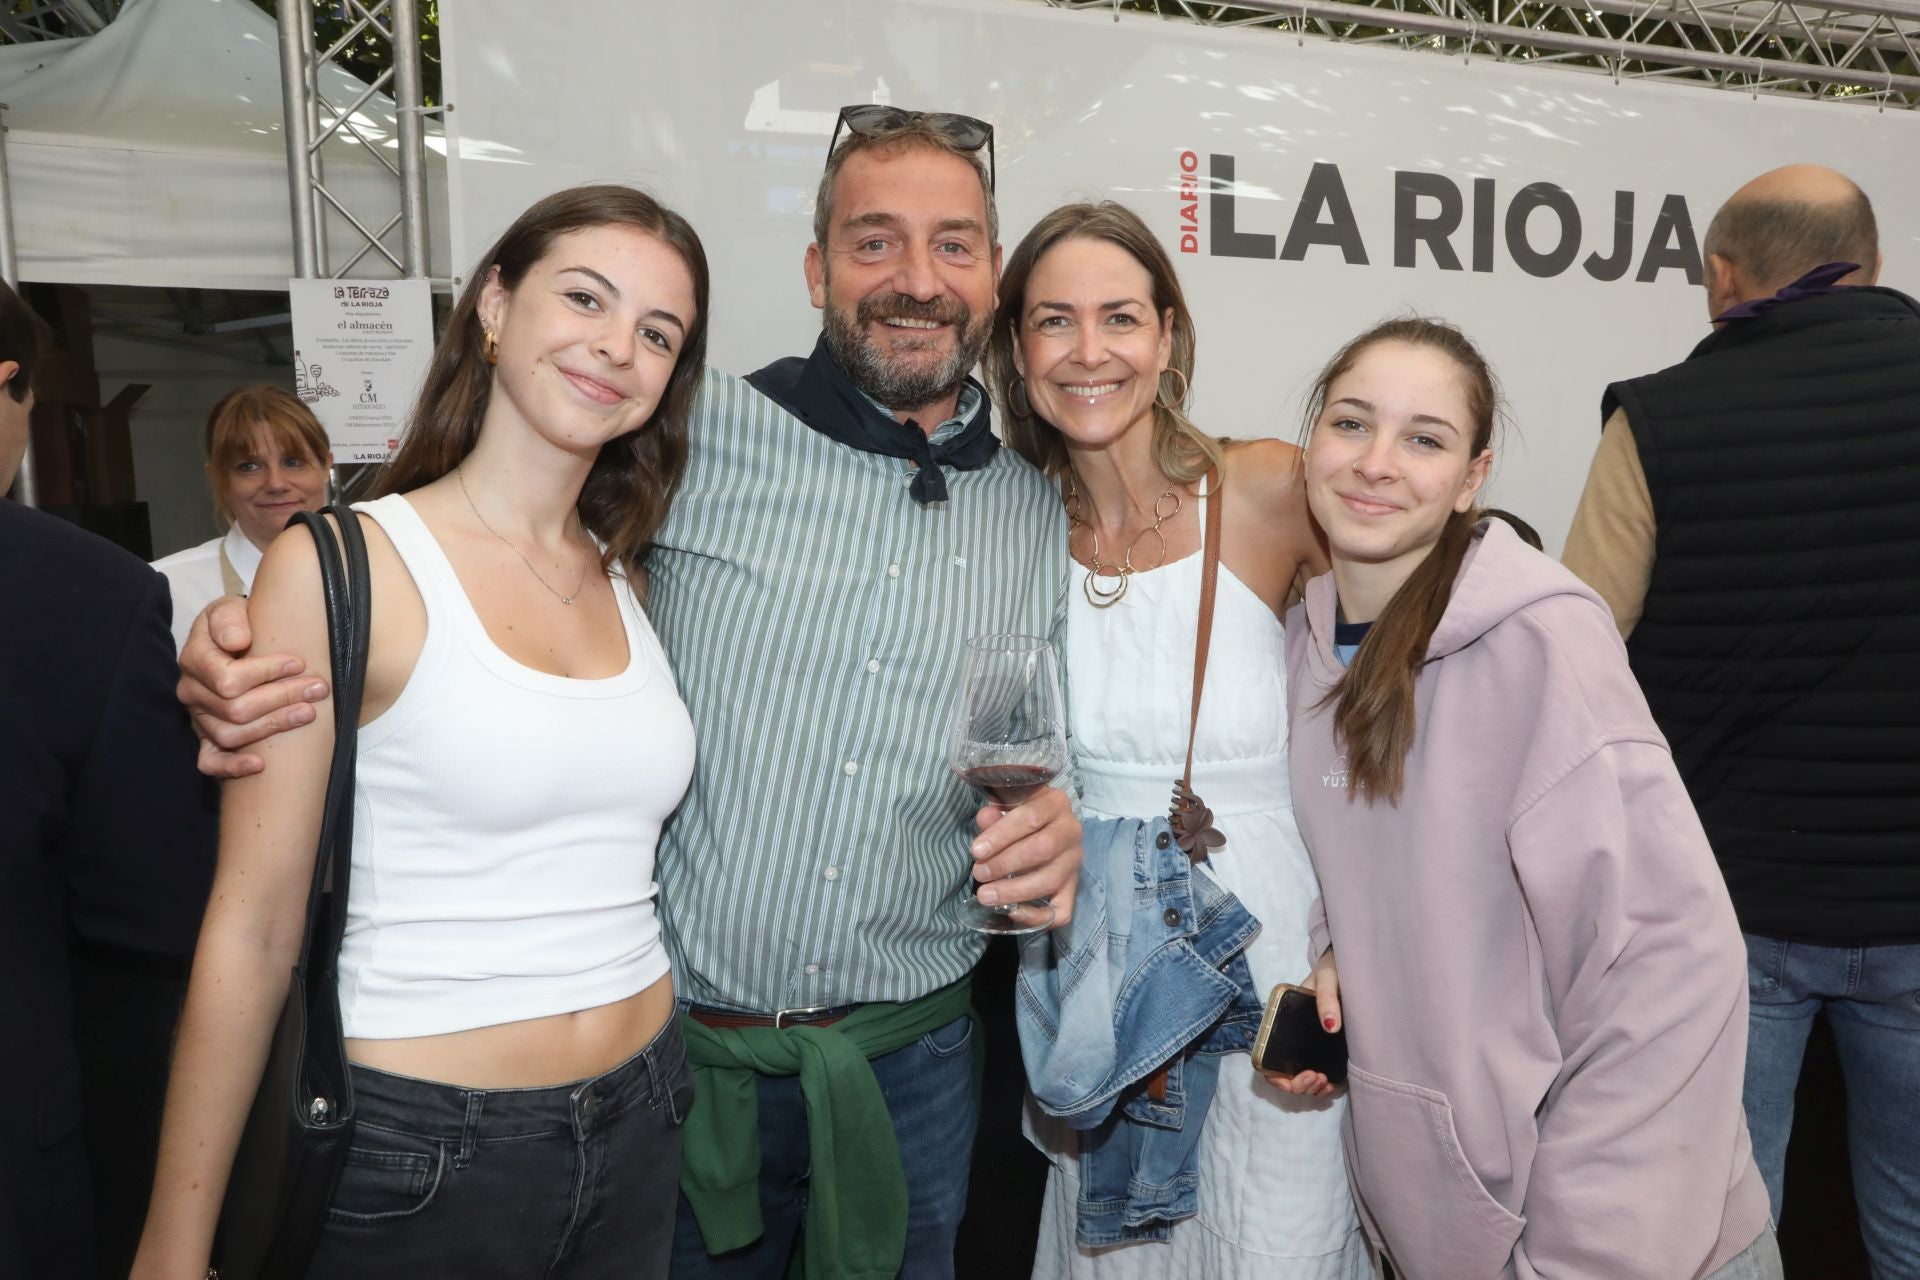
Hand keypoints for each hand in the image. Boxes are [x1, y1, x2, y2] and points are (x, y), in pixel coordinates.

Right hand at [178, 594, 329, 778]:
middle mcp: (192, 691)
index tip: (299, 664)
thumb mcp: (230, 609)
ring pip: (231, 735)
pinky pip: (210, 762)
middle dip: (282, 698)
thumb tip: (237, 641)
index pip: (229, 678)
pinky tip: (260, 764)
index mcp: (194, 658)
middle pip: (235, 709)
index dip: (267, 673)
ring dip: (274, 725)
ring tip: (309, 712)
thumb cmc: (238, 624)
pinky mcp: (207, 737)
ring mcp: (198, 717)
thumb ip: (229, 619)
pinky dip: (232, 767)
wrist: (236, 640)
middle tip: (318, 689)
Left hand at [970, 787, 1080, 926]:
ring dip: (1015, 891)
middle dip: (1006, 864)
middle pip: (1043, 848)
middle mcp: (1072, 831)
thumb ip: (995, 813)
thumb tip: (986, 818)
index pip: (1031, 817)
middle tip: (979, 873)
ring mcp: (1075, 862)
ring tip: (986, 895)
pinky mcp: (1073, 888)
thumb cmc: (1021, 815)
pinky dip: (1037, 916)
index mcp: (1056, 804)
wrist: (1045, 825)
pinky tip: (1012, 912)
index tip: (976, 851)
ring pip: (1051, 880)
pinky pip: (1062, 910)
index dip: (1001, 835)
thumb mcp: (1008, 806)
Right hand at [1259, 948, 1342, 1097]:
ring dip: (1310, 1089)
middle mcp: (1294, 1040)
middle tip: (1316, 1077)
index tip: (1292, 1080)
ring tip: (1325, 1080)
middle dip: (1299, 1085)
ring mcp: (1311, 1048)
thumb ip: (1325, 999)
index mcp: (1284, 1025)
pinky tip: (1331, 1083)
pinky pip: (1320, 1079)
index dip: (1276, 1078)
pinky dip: (1323, 1088)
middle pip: (1286, 1076)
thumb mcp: (1326, 979)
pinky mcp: (1328, 1053)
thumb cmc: (1331, 972)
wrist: (1348, 969)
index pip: (1268, 1059)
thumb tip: (1331, 1026)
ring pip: (1303, 1082)